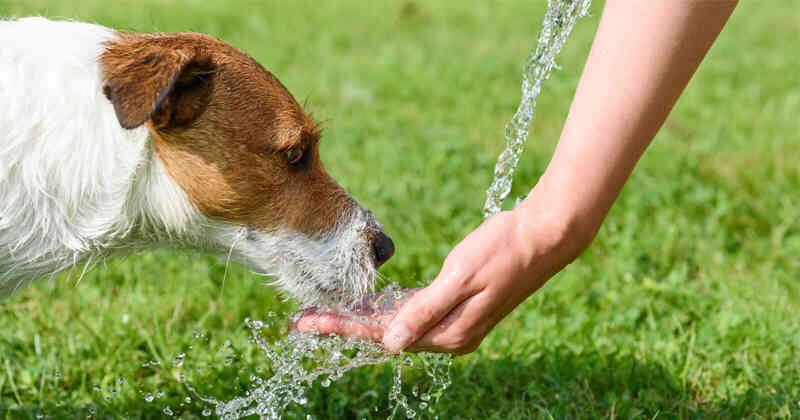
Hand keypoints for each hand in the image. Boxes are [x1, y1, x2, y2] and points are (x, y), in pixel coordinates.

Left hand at [293, 200, 588, 353]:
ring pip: (397, 324)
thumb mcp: (461, 277)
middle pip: (385, 333)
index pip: (384, 335)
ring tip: (325, 311)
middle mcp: (450, 335)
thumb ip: (424, 311)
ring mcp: (455, 322)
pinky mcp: (458, 307)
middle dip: (344, 325)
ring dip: (363, 317)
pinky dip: (388, 308)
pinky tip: (367, 302)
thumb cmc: (502, 250)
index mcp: (449, 333)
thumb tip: (390, 343)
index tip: (307, 323)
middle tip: (303, 318)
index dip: (343, 327)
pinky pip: (414, 313)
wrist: (543, 235)